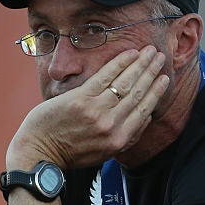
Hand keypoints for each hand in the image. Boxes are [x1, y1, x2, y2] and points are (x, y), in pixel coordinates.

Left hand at [8, 46, 168, 168]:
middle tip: (160, 57)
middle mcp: (111, 126)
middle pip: (138, 93)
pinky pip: (105, 77)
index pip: (144, 110)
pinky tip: (130, 54)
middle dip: (152, 72)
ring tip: (150, 52)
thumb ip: (127, 137)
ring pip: (125, 83)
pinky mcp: (80, 99)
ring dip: (141, 64)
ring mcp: (96, 111)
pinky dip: (120, 63)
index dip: (157, 91)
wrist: (39, 151)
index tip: (165, 78)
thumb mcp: (104, 152)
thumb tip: (147, 117)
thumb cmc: (71, 152)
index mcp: (119, 140)